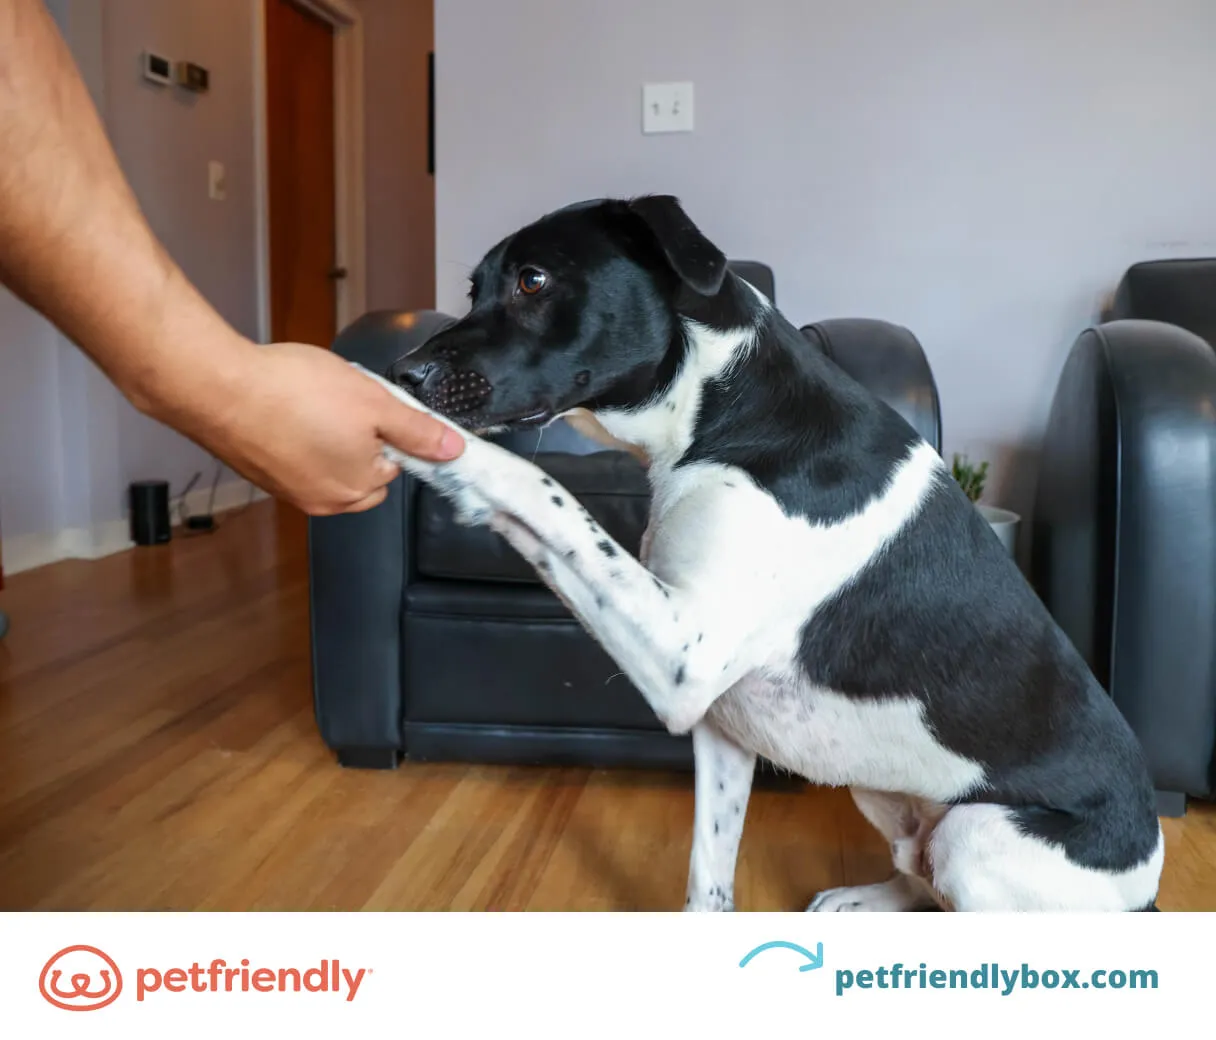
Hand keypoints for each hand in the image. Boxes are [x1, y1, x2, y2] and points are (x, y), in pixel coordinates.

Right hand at [203, 342, 464, 515]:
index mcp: (359, 489)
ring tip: (311, 403)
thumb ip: (418, 431)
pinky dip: (297, 440)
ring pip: (329, 466)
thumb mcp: (375, 403)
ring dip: (328, 439)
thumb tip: (454, 450)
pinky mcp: (262, 476)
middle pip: (364, 474)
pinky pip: (296, 461)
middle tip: (343, 404)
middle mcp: (325, 501)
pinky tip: (286, 410)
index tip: (373, 407)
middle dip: (360, 442)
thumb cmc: (296, 394)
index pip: (396, 467)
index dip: (389, 432)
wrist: (218, 389)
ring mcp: (290, 492)